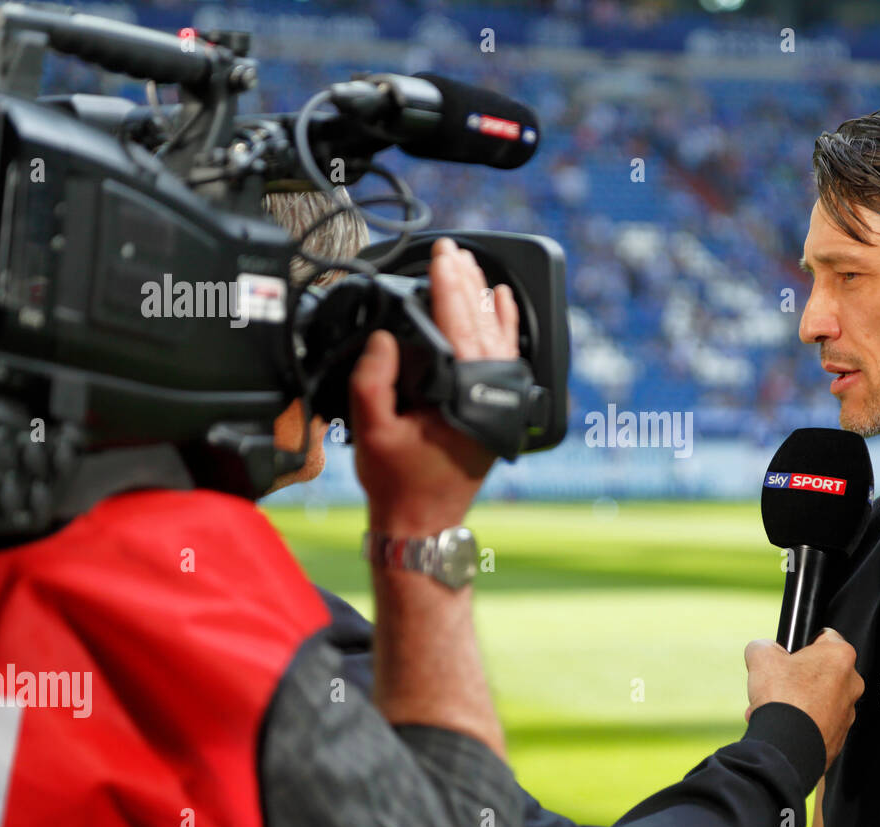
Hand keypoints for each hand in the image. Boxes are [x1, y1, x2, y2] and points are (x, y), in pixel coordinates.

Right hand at [350, 237, 518, 531]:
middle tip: (453, 251)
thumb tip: (385, 339)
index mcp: (464, 399)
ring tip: (473, 265)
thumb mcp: (372, 430)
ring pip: (498, 338)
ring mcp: (499, 403)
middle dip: (466, 284)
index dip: (449, 287)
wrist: (423, 523)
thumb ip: (374, 381)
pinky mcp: (498, 409)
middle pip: (482, 326)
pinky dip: (505, 327)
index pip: (459, 329)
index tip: (442, 256)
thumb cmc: (399, 482)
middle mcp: (491, 398)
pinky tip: (503, 302)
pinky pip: (507, 358)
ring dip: (483, 300)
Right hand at [744, 629, 863, 768]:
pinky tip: (781, 725)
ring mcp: (847, 713)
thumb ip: (764, 645)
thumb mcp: (761, 655)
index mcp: (840, 657)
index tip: (788, 656)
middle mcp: (851, 684)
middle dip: (795, 679)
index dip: (802, 645)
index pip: (824, 638)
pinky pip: (817, 723)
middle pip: (819, 672)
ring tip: (772, 710)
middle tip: (775, 686)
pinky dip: (800, 724)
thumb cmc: (783, 699)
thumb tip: (763, 649)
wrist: (787, 745)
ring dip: (794, 703)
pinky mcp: (839, 737)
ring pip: (816, 700)